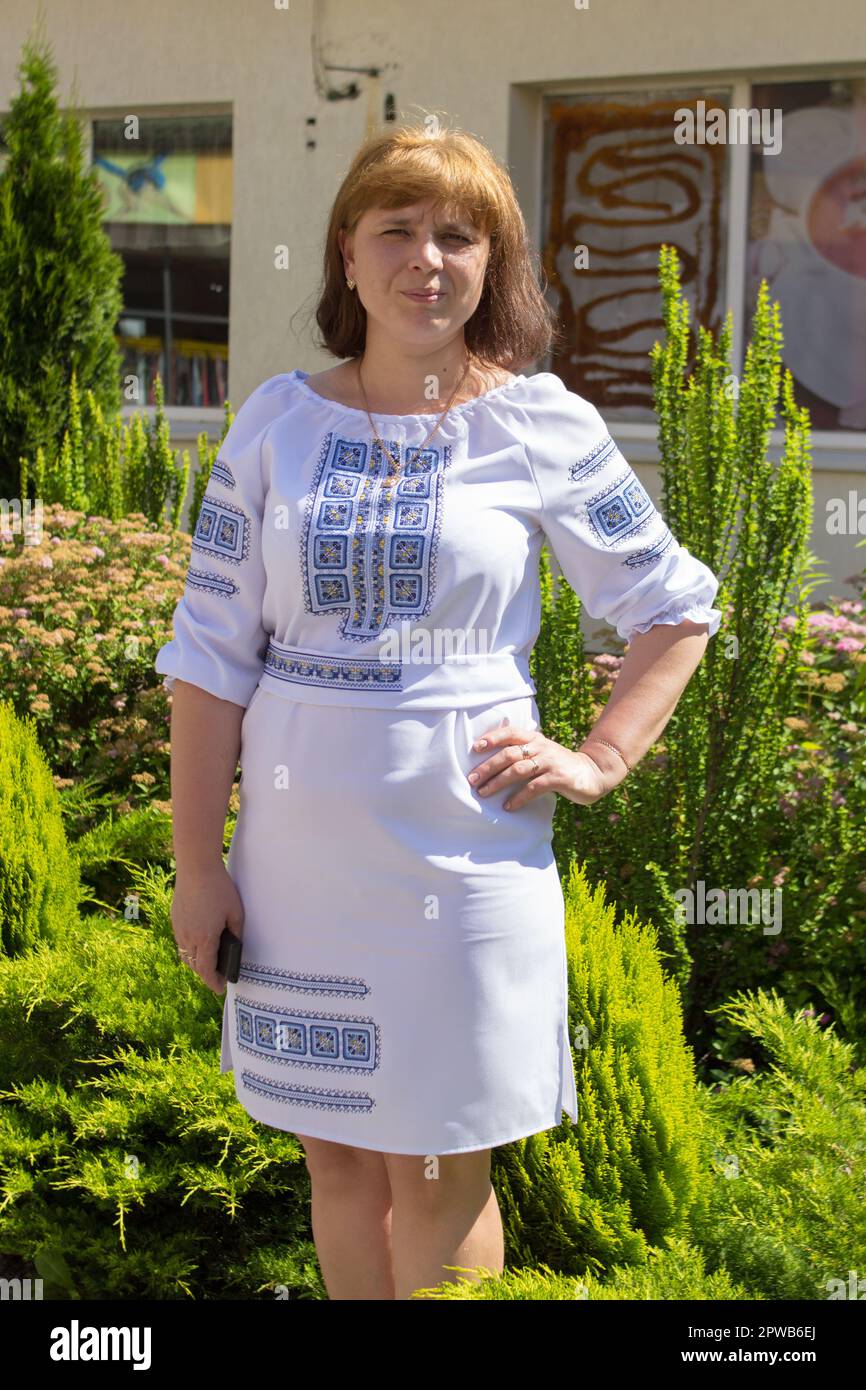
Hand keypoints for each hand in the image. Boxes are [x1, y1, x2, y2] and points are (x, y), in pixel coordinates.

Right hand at [171, 861, 243, 994]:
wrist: (196, 867)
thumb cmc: (219, 888)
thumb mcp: (235, 912)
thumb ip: (236, 933)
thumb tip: (235, 946)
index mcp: (205, 938)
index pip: (206, 970)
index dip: (213, 982)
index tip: (220, 989)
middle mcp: (188, 937)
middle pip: (194, 965)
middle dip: (205, 974)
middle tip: (217, 978)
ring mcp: (179, 928)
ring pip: (185, 954)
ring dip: (196, 962)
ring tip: (209, 963)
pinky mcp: (175, 919)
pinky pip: (181, 941)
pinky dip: (189, 949)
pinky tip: (199, 945)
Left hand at [466, 718, 614, 811]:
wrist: (591, 773)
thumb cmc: (558, 764)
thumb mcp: (541, 751)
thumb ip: (522, 751)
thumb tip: (490, 759)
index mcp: (535, 738)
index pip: (511, 733)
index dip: (493, 738)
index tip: (475, 748)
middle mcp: (541, 747)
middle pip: (509, 754)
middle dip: (488, 766)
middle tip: (472, 779)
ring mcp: (550, 762)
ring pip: (518, 770)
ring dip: (498, 782)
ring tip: (483, 793)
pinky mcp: (559, 778)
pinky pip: (534, 788)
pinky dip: (519, 797)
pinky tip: (508, 806)